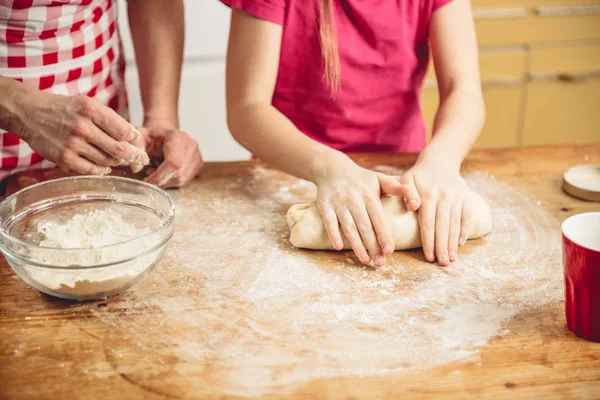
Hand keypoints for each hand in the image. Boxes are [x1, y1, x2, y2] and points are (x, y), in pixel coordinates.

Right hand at [13, 91, 149, 174]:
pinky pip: (91, 169)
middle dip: (135, 156)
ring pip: (107, 160)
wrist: (30, 113)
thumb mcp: (88, 104)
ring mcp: (72, 143)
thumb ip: (110, 119)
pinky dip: (102, 170)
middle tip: (142, 160)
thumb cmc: (65, 110)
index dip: (135, 139)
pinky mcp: (63, 158)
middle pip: (119, 148)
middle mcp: (82, 126)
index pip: (124, 130)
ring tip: (118, 160)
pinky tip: (104, 167)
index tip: (138, 143)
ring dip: (116, 162)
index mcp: (91, 109)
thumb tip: (134, 137)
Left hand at [133, 121, 203, 188]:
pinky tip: (167, 171)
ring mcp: (197, 154)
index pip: (173, 163)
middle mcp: (191, 145)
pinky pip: (186, 180)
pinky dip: (173, 180)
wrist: (164, 132)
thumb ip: (137, 149)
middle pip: (178, 174)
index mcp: (177, 137)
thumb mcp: (140, 138)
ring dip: (167, 180)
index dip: (160, 176)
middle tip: (150, 173)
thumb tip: (136, 167)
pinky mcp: (199, 163)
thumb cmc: (152, 136)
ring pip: (182, 179)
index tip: (147, 179)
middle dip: (162, 179)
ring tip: (158, 170)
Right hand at [311, 152, 411, 265]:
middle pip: (364, 226)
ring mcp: (339, 203)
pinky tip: (339, 247)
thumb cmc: (361, 179)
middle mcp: (354, 200)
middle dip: (372, 246)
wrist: (332, 168)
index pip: (379, 219)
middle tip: (380, 263)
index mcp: (369, 195)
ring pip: (348, 227)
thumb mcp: (380, 179)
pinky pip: (329, 222)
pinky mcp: (325, 206)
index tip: (389, 251)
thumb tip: (417, 201)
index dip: (384, 235)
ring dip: (356, 245)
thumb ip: (398, 189)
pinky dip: (333, 234)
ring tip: (366, 260)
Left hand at [399, 153, 471, 265]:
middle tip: (442, 264)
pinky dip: (465, 230)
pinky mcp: (466, 198)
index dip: (429, 241)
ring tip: (451, 259)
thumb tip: (412, 207)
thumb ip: (406, 192)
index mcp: (428, 195)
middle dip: (442, 247)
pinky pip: (467, 216)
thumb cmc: (419, 174)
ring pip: (455, 224)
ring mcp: (457, 198)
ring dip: (453, 243)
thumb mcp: (407, 178)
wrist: (441, 160)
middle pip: (443, 227)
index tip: (428, 257)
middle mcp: (444, 197)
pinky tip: (461, 243)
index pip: (428, 223)